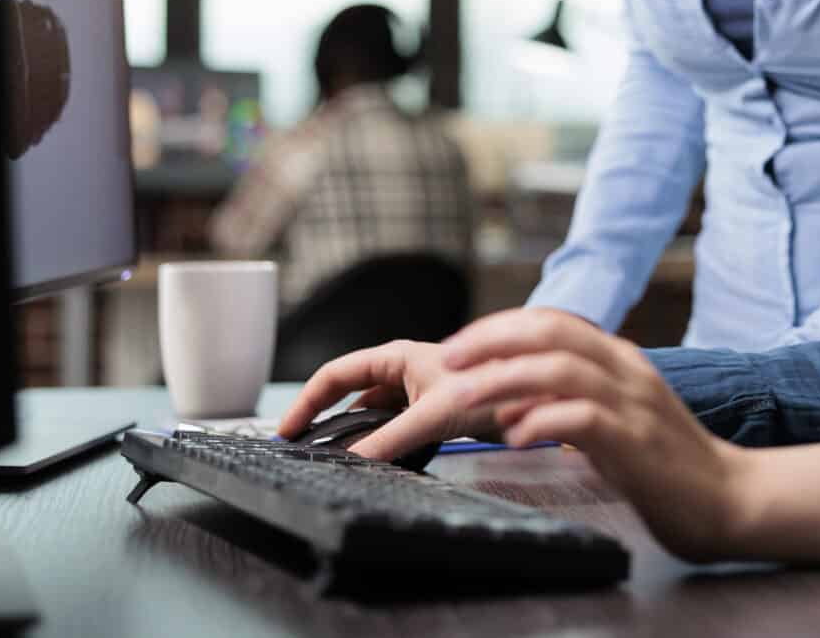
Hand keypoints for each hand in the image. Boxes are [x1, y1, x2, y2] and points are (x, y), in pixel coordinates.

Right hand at [275, 340, 496, 463]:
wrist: (532, 392)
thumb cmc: (490, 385)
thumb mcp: (432, 415)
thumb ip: (390, 440)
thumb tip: (355, 461)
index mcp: (394, 358)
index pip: (334, 375)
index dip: (306, 401)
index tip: (287, 430)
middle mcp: (400, 371)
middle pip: (347, 394)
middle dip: (322, 419)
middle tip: (301, 448)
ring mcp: (413, 392)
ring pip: (369, 414)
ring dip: (352, 434)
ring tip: (331, 459)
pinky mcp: (428, 411)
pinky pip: (391, 427)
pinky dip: (378, 443)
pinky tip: (373, 460)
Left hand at [440, 309, 756, 562]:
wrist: (729, 499)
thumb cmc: (666, 466)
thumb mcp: (613, 421)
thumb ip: (568, 403)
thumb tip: (510, 401)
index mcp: (620, 360)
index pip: (552, 322)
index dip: (499, 327)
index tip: (459, 347)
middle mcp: (627, 370)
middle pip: (550, 332)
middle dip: (491, 340)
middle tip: (449, 359)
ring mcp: (635, 403)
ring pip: (560, 369)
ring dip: (505, 378)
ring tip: (464, 397)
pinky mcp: (638, 442)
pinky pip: (584, 418)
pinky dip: (543, 420)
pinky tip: (516, 437)